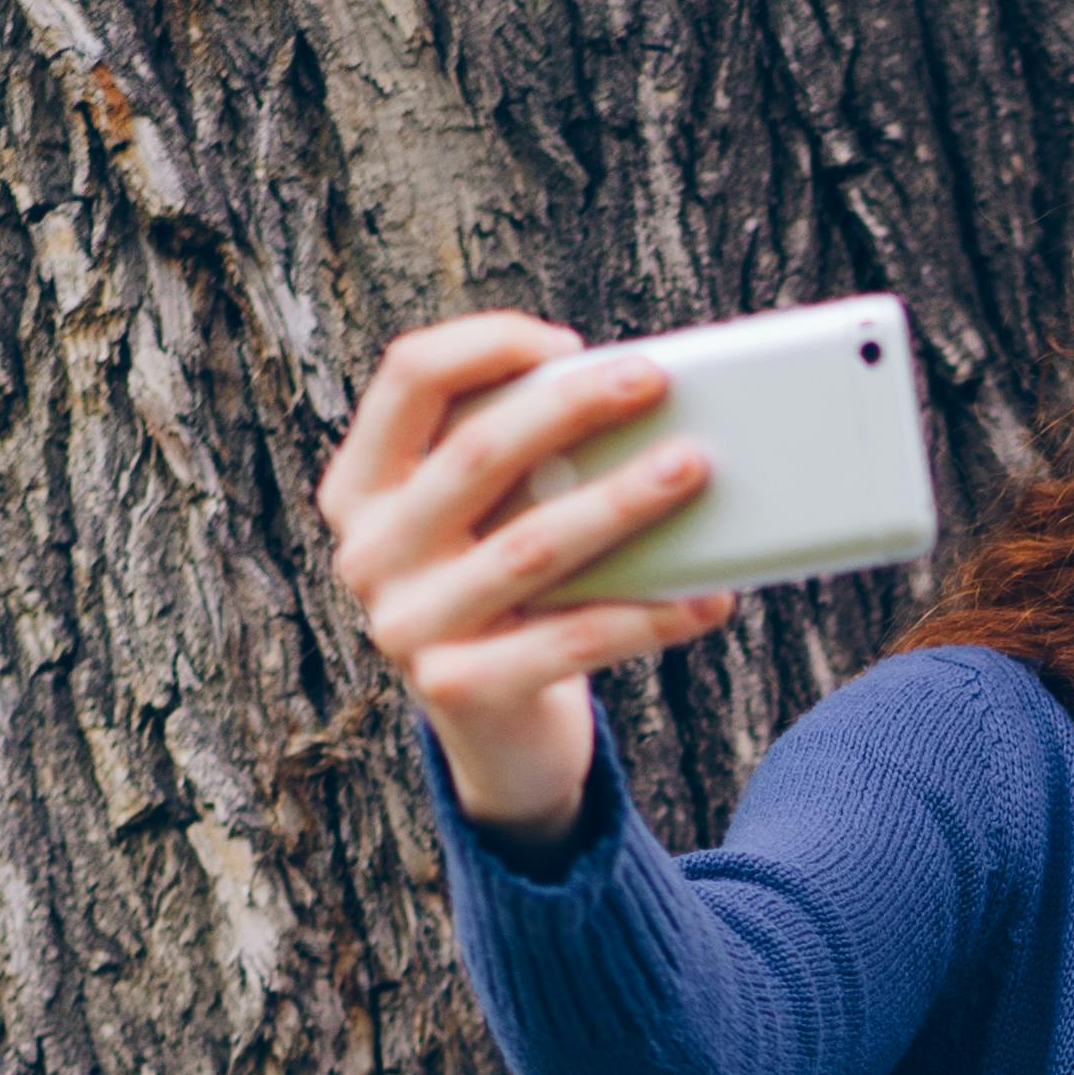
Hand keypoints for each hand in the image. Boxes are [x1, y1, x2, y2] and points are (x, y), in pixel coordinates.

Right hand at [317, 313, 739, 848]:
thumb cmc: (505, 596)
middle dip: (573, 406)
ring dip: (621, 501)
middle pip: (478, 452)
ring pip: (532, 545)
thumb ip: (518, 463)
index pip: (409, 377)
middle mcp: (370, 552)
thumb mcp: (484, 521)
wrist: (495, 732)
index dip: (487, 343)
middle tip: (654, 381)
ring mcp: (408, 625)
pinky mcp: (462, 688)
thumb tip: (630, 396)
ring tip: (694, 467)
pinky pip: (574, 640)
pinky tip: (711, 596)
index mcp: (362, 486)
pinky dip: (650, 616)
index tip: (568, 342)